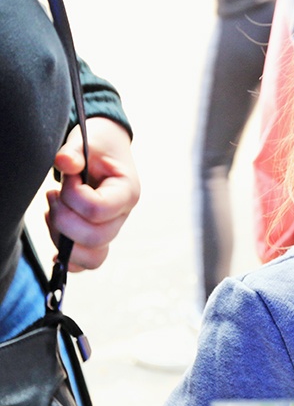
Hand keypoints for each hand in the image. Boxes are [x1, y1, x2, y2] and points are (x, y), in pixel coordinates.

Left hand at [46, 117, 140, 270]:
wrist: (105, 150)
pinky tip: (57, 237)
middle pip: (95, 238)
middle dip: (63, 219)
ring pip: (91, 256)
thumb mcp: (87, 141)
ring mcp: (111, 230)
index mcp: (127, 192)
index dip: (74, 196)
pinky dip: (68, 258)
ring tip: (54, 212)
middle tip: (54, 195)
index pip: (99, 209)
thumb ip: (74, 152)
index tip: (68, 177)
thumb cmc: (98, 146)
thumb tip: (65, 164)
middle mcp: (122, 216)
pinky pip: (86, 264)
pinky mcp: (97, 239)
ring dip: (62, 238)